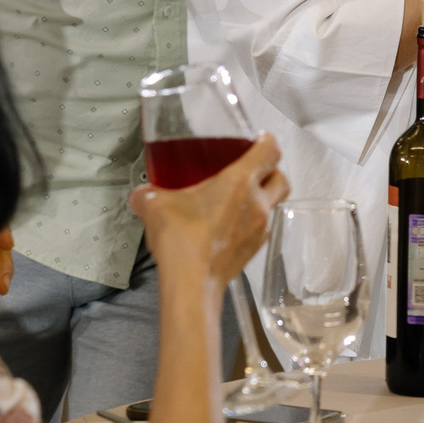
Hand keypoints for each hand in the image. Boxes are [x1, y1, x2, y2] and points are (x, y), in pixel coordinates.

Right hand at [130, 133, 287, 286]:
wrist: (190, 283)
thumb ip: (148, 195)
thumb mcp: (155, 207)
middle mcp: (256, 204)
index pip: (270, 150)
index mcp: (239, 182)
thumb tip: (142, 196)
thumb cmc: (182, 242)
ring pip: (272, 205)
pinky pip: (259, 230)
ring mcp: (258, 229)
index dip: (266, 140)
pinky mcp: (252, 251)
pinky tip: (226, 227)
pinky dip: (249, 224)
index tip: (258, 139)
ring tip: (235, 199)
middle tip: (253, 168)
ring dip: (260, 199)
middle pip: (281, 178)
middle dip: (271, 171)